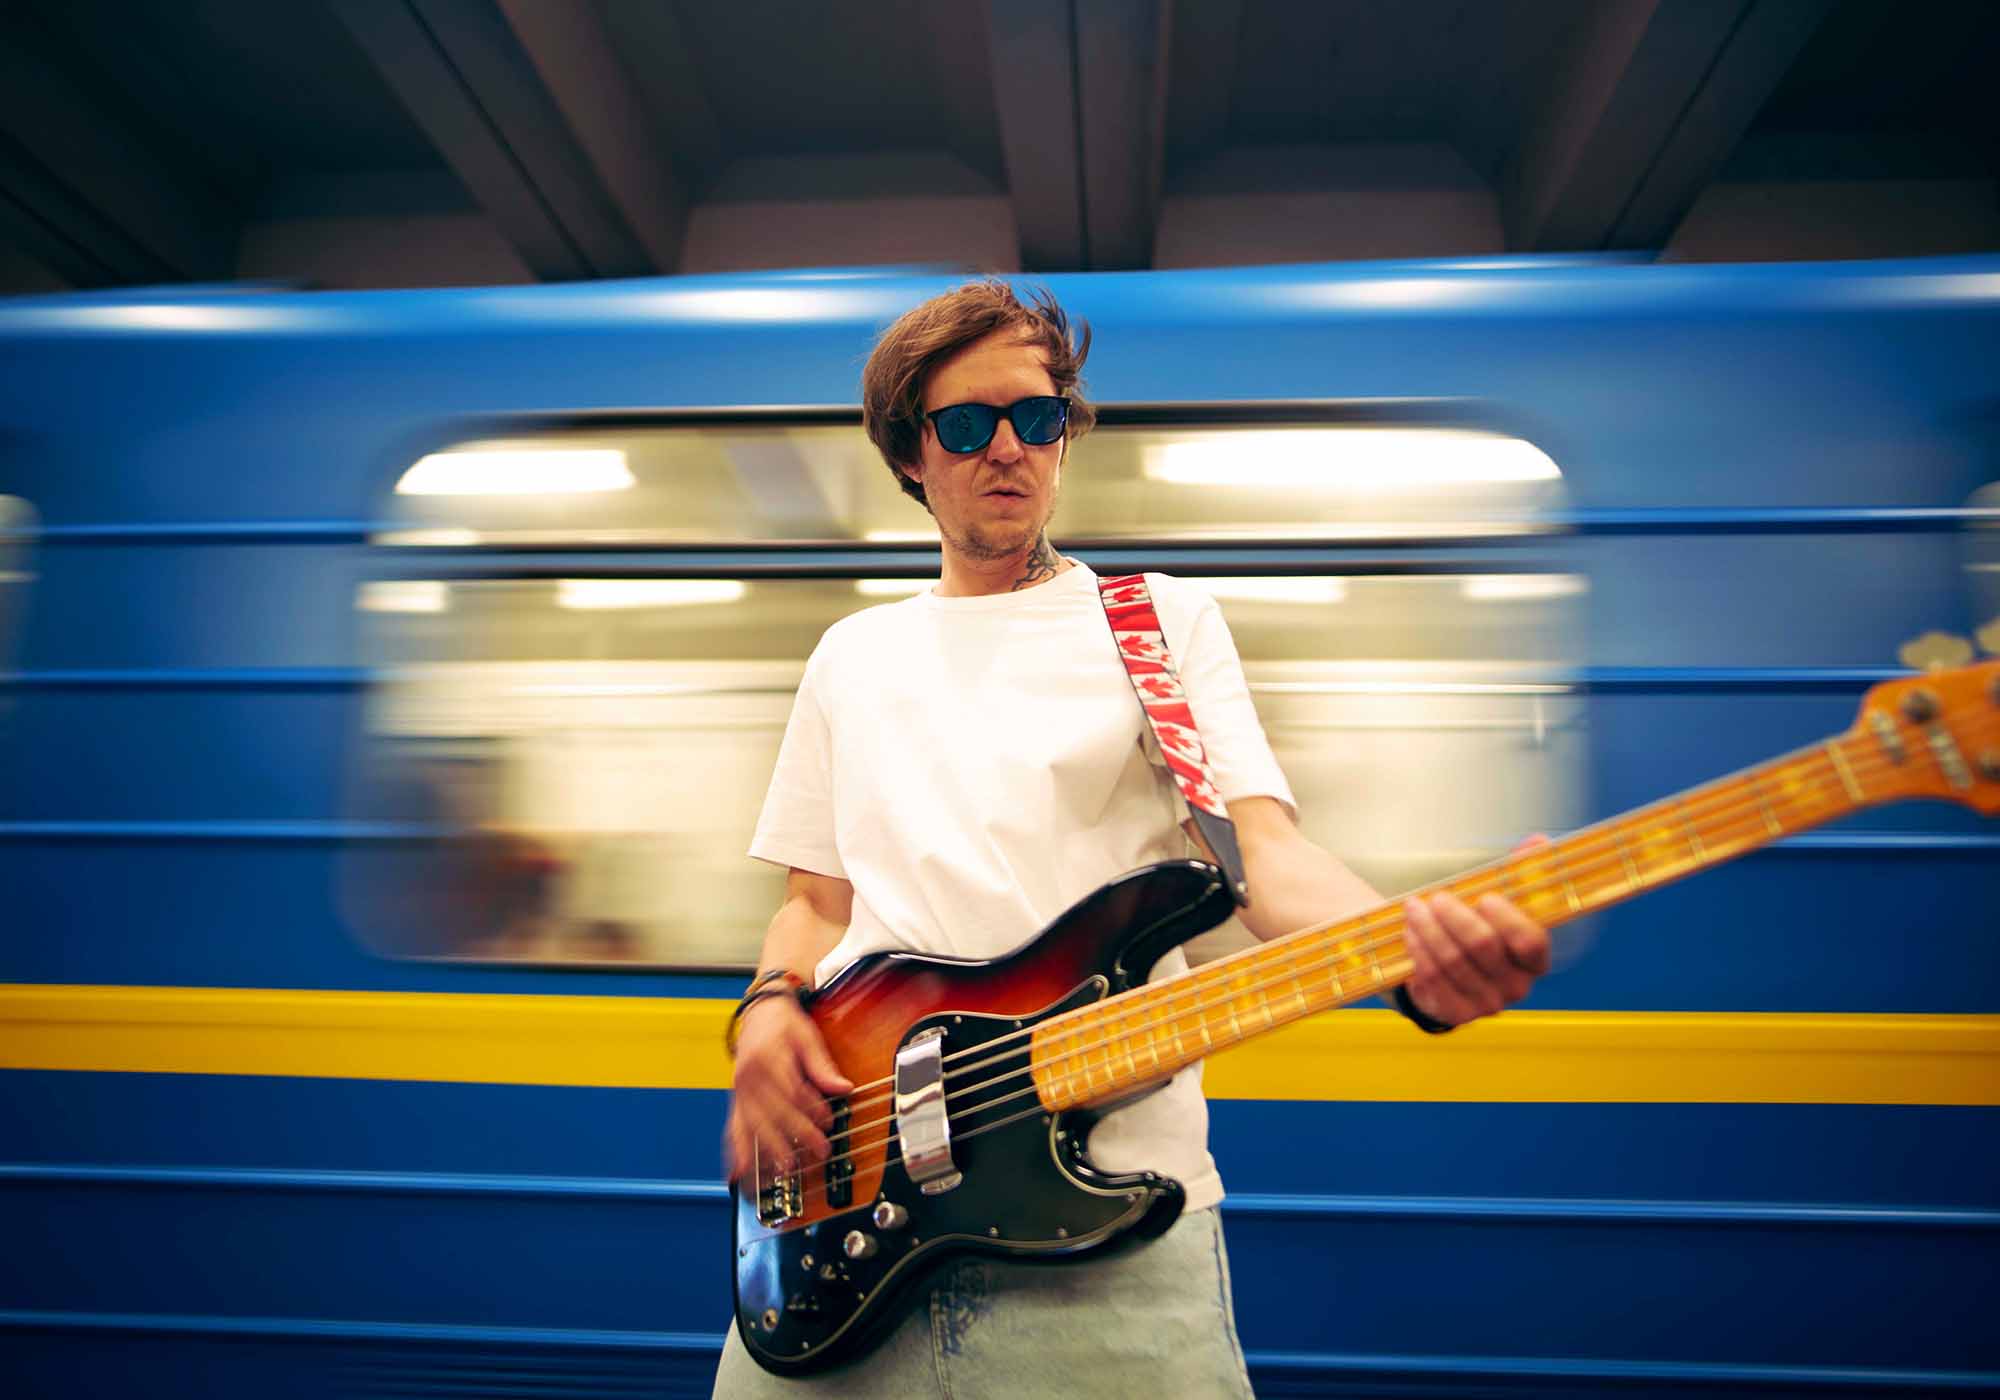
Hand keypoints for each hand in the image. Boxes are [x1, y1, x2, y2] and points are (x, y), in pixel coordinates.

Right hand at [723, 993, 853, 1183]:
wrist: (760, 1012)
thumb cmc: (785, 1025)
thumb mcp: (808, 1037)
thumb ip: (823, 1065)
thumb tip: (844, 1088)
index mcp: (768, 1057)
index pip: (791, 1090)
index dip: (811, 1108)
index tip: (828, 1121)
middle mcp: (749, 1076)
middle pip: (774, 1111)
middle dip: (797, 1134)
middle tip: (818, 1151)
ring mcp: (740, 1090)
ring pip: (753, 1124)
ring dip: (768, 1149)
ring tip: (784, 1169)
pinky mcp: (737, 1100)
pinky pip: (734, 1128)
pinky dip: (737, 1151)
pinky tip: (740, 1172)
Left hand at [1401, 835, 1552, 1028]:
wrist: (1447, 971)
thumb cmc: (1477, 927)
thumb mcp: (1498, 900)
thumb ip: (1519, 872)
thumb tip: (1539, 840)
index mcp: (1535, 960)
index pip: (1531, 942)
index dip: (1507, 918)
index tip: (1484, 896)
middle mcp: (1516, 987)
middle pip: (1484, 947)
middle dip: (1455, 917)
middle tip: (1437, 897)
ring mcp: (1486, 1004)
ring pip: (1452, 961)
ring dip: (1428, 929)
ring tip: (1414, 908)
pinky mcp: (1455, 1013)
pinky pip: (1432, 978)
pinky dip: (1418, 950)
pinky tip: (1410, 933)